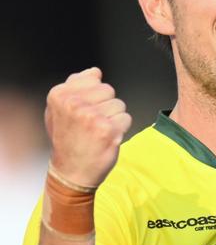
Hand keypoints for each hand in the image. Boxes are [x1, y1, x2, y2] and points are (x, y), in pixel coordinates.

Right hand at [45, 67, 131, 187]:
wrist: (70, 172)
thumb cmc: (67, 140)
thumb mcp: (60, 109)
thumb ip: (76, 86)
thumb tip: (95, 72)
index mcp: (60, 95)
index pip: (93, 79)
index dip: (94, 96)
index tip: (83, 113)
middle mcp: (74, 104)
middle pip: (108, 90)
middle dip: (105, 106)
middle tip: (91, 125)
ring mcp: (91, 117)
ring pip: (119, 104)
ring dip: (114, 118)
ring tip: (98, 132)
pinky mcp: (108, 130)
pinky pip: (126, 118)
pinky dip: (121, 129)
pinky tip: (107, 139)